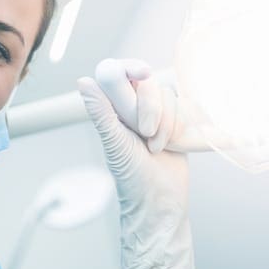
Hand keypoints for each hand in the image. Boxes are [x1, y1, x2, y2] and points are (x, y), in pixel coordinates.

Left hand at [78, 58, 198, 268]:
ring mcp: (155, 115)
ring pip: (169, 96)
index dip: (130, 66)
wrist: (162, 202)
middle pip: (148, 83)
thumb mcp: (115, 144)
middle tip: (146, 134)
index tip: (144, 72)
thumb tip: (84, 81)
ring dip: (167, 124)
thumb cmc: (132, 178)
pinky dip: (182, 126)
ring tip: (158, 147)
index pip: (117, 72)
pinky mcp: (176, 123)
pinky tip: (176, 145)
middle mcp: (131, 108)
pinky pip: (185, 109)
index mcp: (111, 109)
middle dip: (152, 108)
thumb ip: (101, 113)